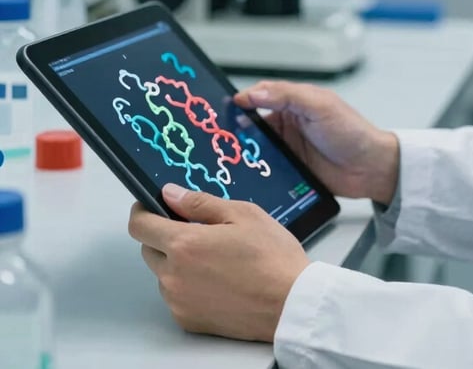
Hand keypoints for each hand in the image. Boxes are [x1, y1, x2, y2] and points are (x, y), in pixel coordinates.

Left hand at [128, 183, 309, 340]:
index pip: (140, 225)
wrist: (290, 303)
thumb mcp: (242, 214)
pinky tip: (217, 280)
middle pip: (148, 249)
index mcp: (185, 244)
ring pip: (163, 274)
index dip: (142, 211)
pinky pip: (177, 297)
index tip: (151, 206)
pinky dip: (188, 286)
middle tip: (197, 231)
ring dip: (177, 263)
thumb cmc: (272, 256)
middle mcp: (174, 276)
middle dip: (164, 236)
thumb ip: (199, 202)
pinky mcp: (188, 321)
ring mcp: (179, 302)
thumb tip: (170, 193)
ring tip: (215, 259)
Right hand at [234, 81, 399, 204]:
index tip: (224, 108)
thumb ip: (288, 96)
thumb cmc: (352, 131)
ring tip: (226, 160)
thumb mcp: (321, 106)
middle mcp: (287, 123)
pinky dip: (255, 172)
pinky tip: (244, 177)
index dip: (242, 101)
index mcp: (294, 102)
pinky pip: (265, 170)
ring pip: (256, 149)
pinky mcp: (289, 171)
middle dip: (237, 130)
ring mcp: (287, 148)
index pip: (260, 96)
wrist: (372, 169)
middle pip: (252, 124)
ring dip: (245, 154)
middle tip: (218, 138)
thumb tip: (254, 91)